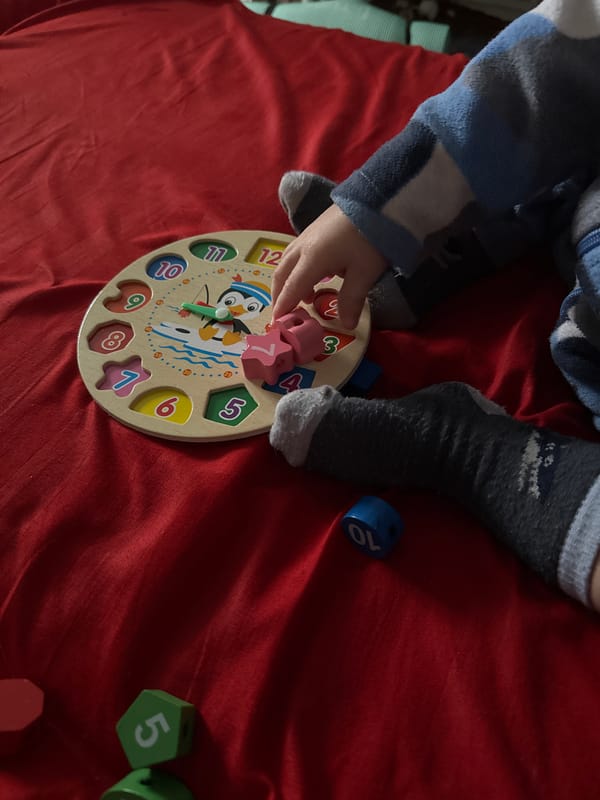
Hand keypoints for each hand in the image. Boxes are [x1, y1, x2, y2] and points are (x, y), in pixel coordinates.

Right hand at [271, 204, 387, 328]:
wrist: (380, 199)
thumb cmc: (371, 238)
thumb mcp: (365, 273)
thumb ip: (351, 300)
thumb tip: (347, 325)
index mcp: (312, 260)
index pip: (291, 289)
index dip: (283, 307)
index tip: (277, 323)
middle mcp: (303, 247)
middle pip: (282, 273)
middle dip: (279, 294)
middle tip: (284, 312)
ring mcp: (308, 234)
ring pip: (287, 261)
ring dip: (288, 280)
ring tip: (304, 297)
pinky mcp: (316, 226)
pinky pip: (297, 251)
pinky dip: (297, 268)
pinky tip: (316, 274)